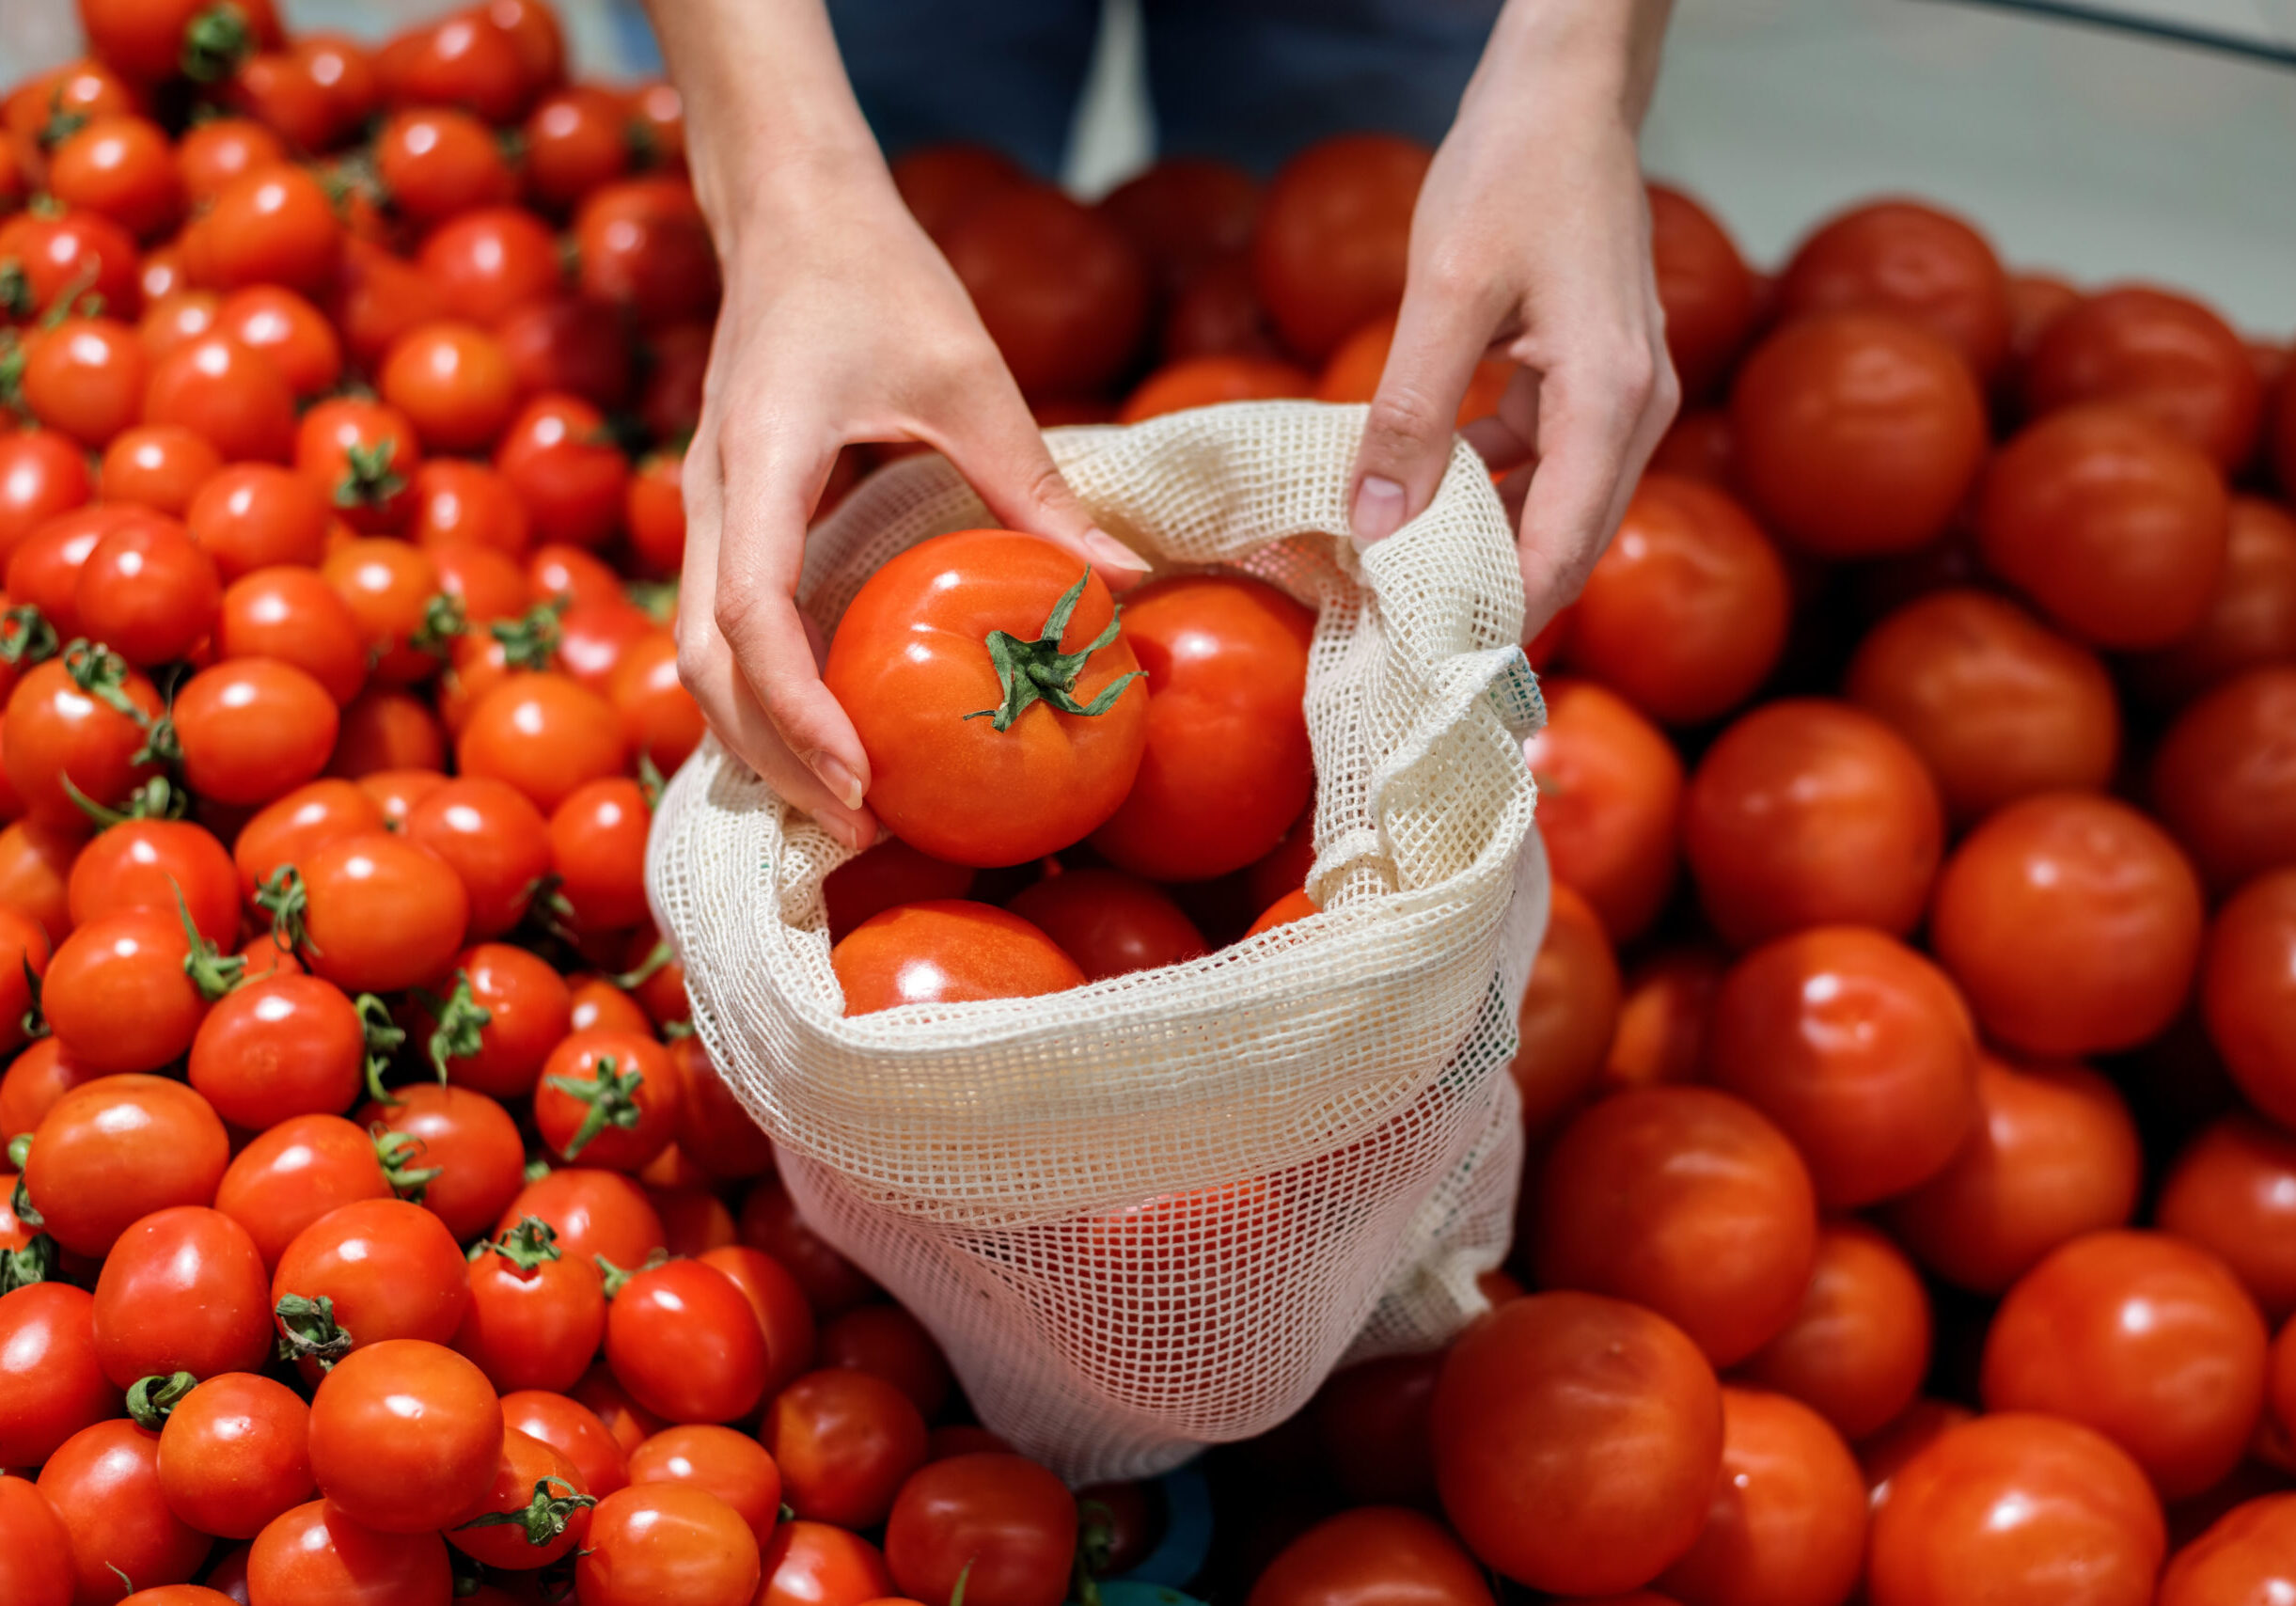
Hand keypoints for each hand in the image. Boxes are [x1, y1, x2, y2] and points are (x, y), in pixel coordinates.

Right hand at [675, 155, 1150, 850]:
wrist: (792, 211)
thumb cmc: (879, 277)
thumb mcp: (971, 375)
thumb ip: (1036, 485)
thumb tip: (1123, 585)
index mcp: (762, 456)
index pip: (750, 613)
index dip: (797, 709)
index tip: (859, 778)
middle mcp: (713, 496)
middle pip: (706, 665)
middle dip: (775, 759)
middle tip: (864, 831)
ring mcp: (710, 512)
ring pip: (699, 661)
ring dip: (761, 743)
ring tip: (849, 815)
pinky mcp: (729, 521)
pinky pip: (724, 633)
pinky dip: (763, 701)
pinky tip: (826, 746)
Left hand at [1347, 0, 1679, 638]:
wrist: (1565, 91)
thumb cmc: (1515, 170)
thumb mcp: (1447, 293)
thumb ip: (1410, 411)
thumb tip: (1376, 522)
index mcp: (1613, 400)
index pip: (1562, 552)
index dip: (1499, 619)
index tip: (1429, 665)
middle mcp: (1636, 411)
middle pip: (1566, 546)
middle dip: (1489, 599)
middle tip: (1402, 645)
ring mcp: (1620, 397)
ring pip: (1551, 508)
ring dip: (1479, 544)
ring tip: (1392, 582)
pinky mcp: (1591, 380)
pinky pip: (1540, 462)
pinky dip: (1483, 489)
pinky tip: (1414, 498)